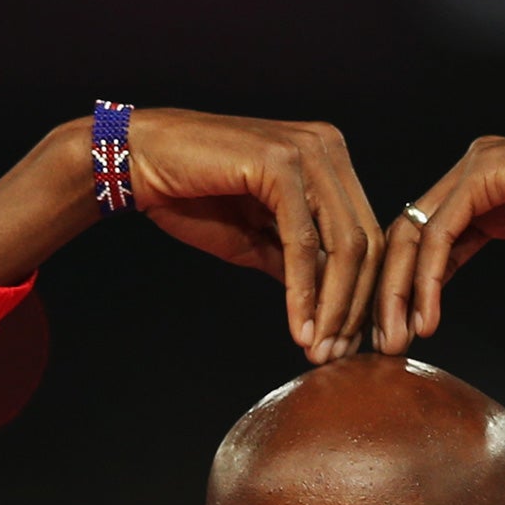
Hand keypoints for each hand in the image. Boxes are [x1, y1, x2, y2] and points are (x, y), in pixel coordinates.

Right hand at [0, 110, 383, 363]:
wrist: (138, 164)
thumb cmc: (195, 198)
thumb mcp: (259, 241)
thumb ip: (300, 265)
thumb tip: (336, 312)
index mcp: (331, 161)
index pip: (366, 236)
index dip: (363, 296)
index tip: (348, 344)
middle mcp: (328, 148)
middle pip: (365, 244)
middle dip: (354, 308)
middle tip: (337, 356)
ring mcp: (308, 150)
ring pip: (342, 245)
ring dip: (333, 307)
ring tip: (318, 350)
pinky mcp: (279, 162)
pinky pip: (303, 242)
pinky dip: (305, 292)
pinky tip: (298, 328)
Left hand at [373, 122, 504, 353]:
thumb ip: (504, 229)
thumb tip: (481, 258)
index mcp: (479, 183)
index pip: (419, 239)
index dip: (399, 289)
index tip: (393, 336)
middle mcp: (471, 170)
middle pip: (403, 235)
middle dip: (385, 295)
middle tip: (377, 346)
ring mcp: (477, 168)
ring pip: (413, 234)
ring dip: (397, 293)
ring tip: (396, 340)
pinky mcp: (488, 175)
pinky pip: (442, 233)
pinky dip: (426, 278)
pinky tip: (427, 316)